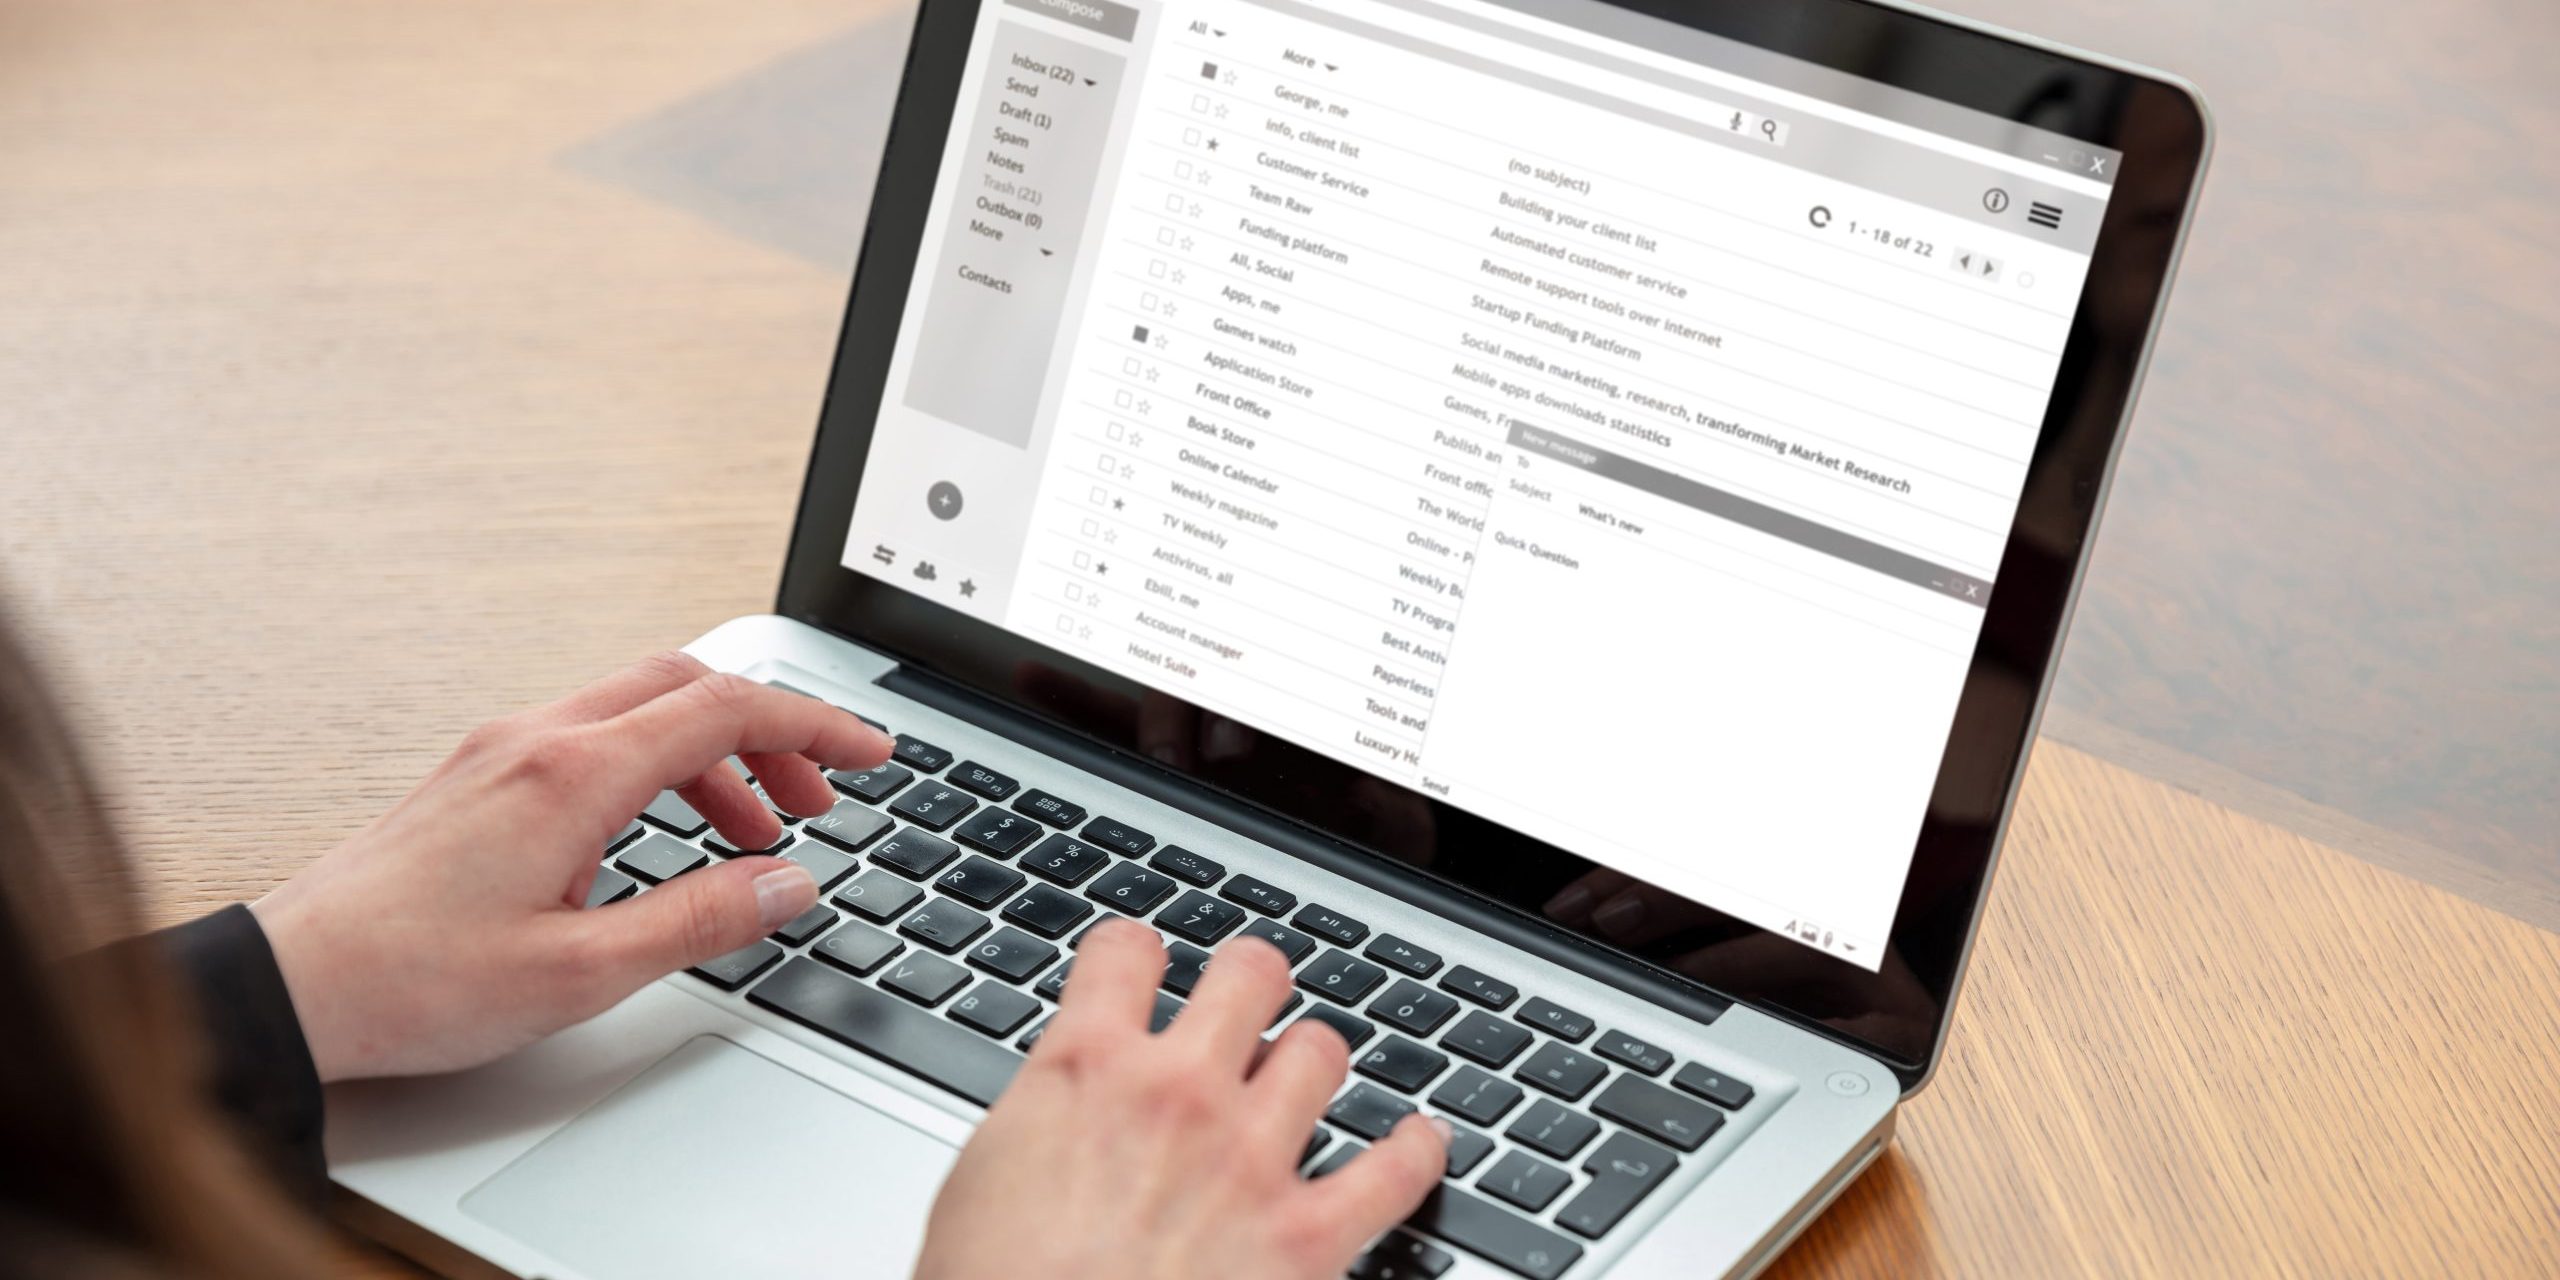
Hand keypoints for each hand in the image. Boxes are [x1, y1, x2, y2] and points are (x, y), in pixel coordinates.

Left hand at [251, 653, 892, 1080]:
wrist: (290, 987)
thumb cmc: (413, 982)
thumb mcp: (584, 972)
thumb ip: (701, 920)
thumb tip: (788, 884)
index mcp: (571, 774)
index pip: (725, 709)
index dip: (815, 724)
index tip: (872, 753)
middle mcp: (534, 740)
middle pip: (686, 685)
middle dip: (771, 729)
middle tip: (821, 794)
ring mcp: (499, 750)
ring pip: (638, 708)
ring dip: (713, 755)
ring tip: (755, 831)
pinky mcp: (477, 776)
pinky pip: (592, 737)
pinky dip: (654, 768)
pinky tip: (659, 840)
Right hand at [915, 919, 1450, 1279]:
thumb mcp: (979, 1184)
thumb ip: (1040, 1121)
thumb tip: (1057, 1114)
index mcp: (1085, 1071)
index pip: (1125, 954)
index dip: (1136, 955)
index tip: (1142, 967)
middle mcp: (1178, 1093)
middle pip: (1248, 975)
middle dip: (1252, 981)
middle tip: (1248, 1000)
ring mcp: (1250, 1157)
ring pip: (1321, 1051)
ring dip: (1315, 1061)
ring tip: (1309, 1074)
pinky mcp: (1306, 1235)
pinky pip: (1394, 1171)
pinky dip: (1416, 1153)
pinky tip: (1418, 1145)